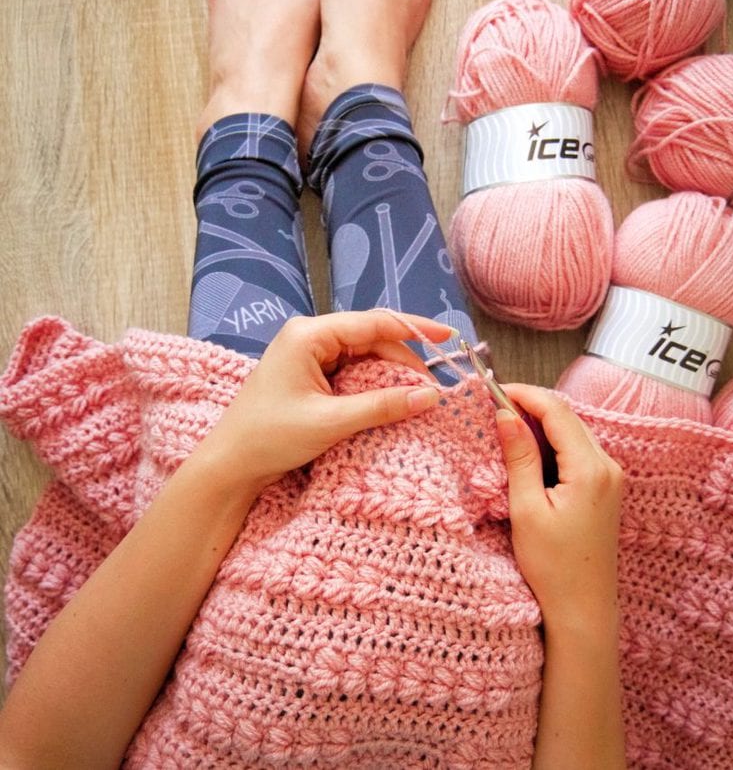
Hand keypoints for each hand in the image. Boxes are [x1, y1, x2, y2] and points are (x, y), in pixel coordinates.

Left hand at [194, 310, 452, 495]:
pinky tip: (392, 398)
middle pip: (370, 338)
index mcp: (309, 334)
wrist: (229, 464)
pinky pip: (351, 370)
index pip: (373, 322)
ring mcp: (308, 355)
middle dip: (404, 359)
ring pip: (363, 355)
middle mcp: (309, 336)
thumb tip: (431, 396)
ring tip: (418, 394)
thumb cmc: (270, 437)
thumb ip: (383, 406)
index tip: (448, 337)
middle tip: (433, 387)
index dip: (414, 328)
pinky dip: (373, 383)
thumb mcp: (331, 421)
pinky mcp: (309, 374)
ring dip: (390, 373)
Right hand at [495, 384, 622, 632]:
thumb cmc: (553, 567)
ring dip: (540, 424)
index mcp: (590, 469)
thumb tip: (505, 414)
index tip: (493, 389)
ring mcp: (611, 478)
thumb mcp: (527, 509)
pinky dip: (551, 443)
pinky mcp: (605, 489)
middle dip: (530, 405)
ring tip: (505, 428)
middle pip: (567, 417)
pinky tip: (528, 452)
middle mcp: (608, 467)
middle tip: (493, 406)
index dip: (524, 394)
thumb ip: (519, 457)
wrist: (583, 611)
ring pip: (572, 432)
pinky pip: (577, 451)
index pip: (557, 411)